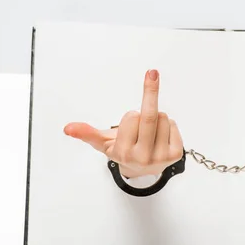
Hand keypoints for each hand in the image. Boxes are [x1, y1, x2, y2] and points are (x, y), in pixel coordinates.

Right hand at [63, 69, 183, 178]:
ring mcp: (162, 157)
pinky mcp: (176, 154)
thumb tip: (68, 128)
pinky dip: (167, 124)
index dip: (130, 116)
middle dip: (150, 92)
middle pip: (149, 117)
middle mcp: (143, 157)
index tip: (129, 121)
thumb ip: (86, 133)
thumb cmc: (122, 151)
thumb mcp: (103, 143)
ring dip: (157, 118)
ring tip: (149, 132)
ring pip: (163, 118)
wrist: (142, 171)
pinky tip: (160, 136)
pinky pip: (173, 125)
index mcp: (124, 153)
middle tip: (152, 73)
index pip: (131, 117)